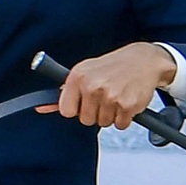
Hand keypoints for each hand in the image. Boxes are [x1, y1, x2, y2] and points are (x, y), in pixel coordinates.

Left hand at [39, 42, 179, 129]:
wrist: (144, 60)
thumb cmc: (111, 67)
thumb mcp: (84, 72)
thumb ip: (63, 93)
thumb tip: (40, 107)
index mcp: (78, 77)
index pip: (66, 111)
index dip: (76, 109)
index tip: (84, 102)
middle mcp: (93, 86)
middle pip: (86, 120)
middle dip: (95, 112)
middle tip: (105, 97)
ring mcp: (111, 96)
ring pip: (103, 123)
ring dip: (111, 114)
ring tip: (117, 96)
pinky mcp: (128, 105)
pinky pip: (120, 124)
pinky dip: (124, 118)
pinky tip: (126, 101)